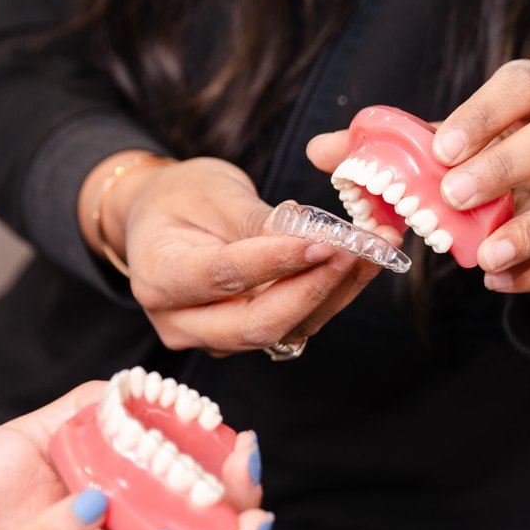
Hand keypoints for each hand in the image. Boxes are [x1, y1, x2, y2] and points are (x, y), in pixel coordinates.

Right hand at [85, 153, 392, 353]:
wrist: (160, 219)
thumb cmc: (180, 198)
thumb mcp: (211, 190)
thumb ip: (256, 220)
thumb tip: (311, 239)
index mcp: (157, 277)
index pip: (222, 277)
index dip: (276, 262)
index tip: (324, 242)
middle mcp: (179, 321)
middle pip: (254, 324)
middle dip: (312, 290)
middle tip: (354, 252)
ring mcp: (211, 337)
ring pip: (282, 330)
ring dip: (333, 294)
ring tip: (372, 251)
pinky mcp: (242, 338)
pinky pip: (292, 325)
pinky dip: (328, 296)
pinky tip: (358, 265)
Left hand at [308, 61, 529, 295]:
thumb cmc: (488, 170)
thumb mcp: (443, 155)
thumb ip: (385, 151)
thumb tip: (321, 150)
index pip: (524, 83)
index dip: (485, 113)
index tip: (440, 149)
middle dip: (509, 164)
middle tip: (454, 197)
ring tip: (484, 256)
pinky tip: (501, 280)